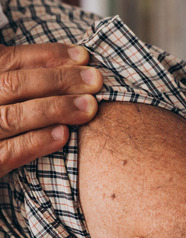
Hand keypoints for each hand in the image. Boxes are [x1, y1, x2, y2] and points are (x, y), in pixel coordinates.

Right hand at [0, 43, 101, 175]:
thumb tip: (72, 60)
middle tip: (95, 80)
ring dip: (54, 108)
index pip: (8, 59)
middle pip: (13, 85)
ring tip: (90, 107)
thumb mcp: (7, 97)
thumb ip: (23, 80)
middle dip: (58, 80)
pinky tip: (64, 135)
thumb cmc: (0, 126)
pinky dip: (36, 142)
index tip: (83, 56)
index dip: (47, 55)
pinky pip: (8, 152)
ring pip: (12, 117)